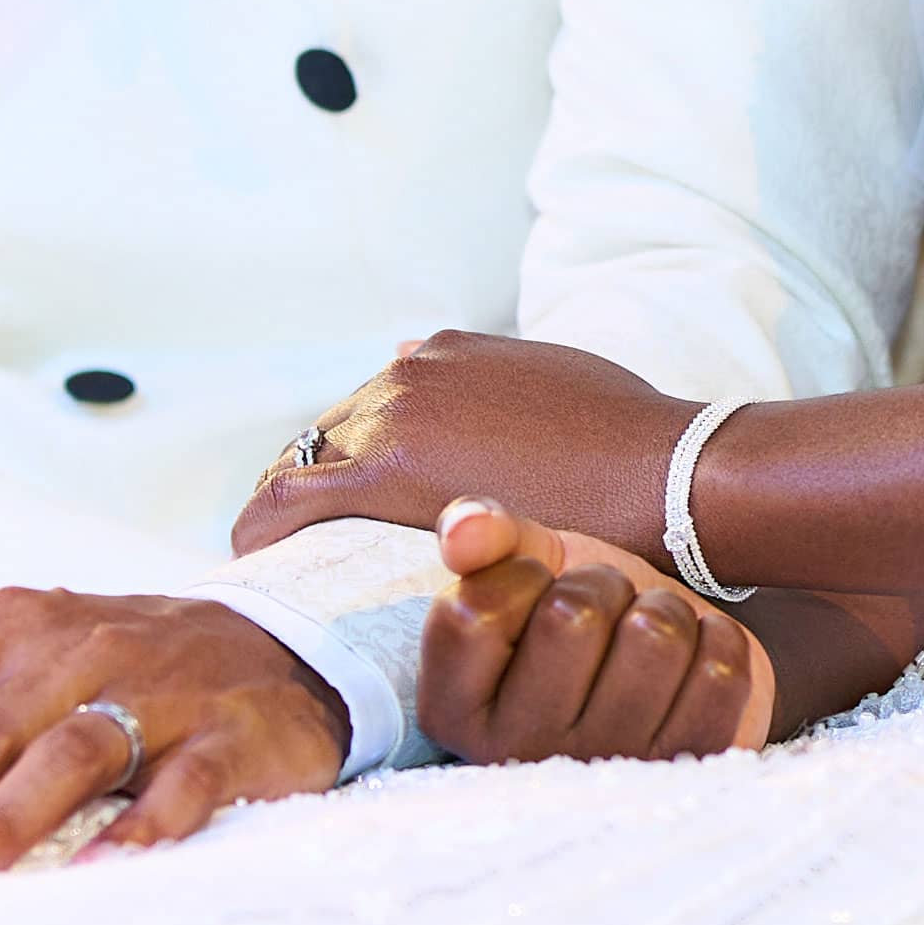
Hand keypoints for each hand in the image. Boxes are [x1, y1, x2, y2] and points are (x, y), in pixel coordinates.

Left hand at [0, 590, 348, 880]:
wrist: (282, 645)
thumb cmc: (119, 676)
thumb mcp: (25, 674)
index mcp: (4, 629)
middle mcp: (72, 649)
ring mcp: (155, 690)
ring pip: (66, 754)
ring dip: (4, 820)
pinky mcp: (227, 735)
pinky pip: (180, 787)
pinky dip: (138, 830)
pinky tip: (98, 875)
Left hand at [226, 331, 690, 558]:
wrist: (665, 474)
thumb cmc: (629, 445)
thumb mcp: (553, 379)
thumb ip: (487, 377)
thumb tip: (413, 353)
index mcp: (442, 353)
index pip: (367, 411)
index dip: (350, 465)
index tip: (345, 512)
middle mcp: (405, 373)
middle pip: (326, 439)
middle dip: (316, 492)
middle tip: (308, 552)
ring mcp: (389, 418)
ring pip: (301, 467)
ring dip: (291, 514)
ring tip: (284, 568)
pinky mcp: (381, 474)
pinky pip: (284, 503)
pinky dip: (262, 533)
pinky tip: (258, 571)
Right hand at [418, 502, 773, 764]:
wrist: (661, 662)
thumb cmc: (580, 613)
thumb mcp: (525, 566)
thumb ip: (483, 536)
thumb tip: (462, 531)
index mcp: (453, 709)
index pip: (474, 610)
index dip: (522, 575)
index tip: (537, 591)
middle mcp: (522, 756)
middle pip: (573, 616)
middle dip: (602, 585)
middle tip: (602, 610)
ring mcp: (607, 770)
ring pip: (655, 636)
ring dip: (662, 610)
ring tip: (645, 634)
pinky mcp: (687, 766)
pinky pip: (720, 669)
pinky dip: (715, 638)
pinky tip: (689, 660)